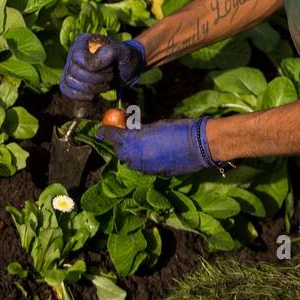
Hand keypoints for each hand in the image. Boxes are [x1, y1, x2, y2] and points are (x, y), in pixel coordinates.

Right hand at [59, 33, 146, 101]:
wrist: (126, 69)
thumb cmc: (126, 58)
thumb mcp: (125, 52)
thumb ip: (112, 53)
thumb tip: (92, 64)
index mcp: (84, 41)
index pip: (78, 57)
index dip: (93, 67)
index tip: (111, 68)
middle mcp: (73, 52)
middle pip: (74, 72)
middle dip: (95, 79)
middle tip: (111, 77)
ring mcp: (70, 65)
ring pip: (69, 82)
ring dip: (90, 89)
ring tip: (105, 85)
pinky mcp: (70, 79)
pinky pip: (65, 89)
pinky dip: (79, 96)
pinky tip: (93, 96)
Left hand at [97, 116, 212, 174]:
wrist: (199, 146)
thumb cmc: (179, 128)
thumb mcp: (156, 125)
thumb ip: (141, 129)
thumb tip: (133, 130)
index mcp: (134, 141)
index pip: (113, 136)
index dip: (105, 132)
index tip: (100, 130)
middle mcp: (135, 157)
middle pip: (119, 151)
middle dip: (119, 143)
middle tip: (123, 134)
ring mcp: (145, 168)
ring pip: (129, 161)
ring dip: (129, 153)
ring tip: (136, 144)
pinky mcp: (155, 174)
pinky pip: (142, 167)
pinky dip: (141, 160)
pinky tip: (149, 154)